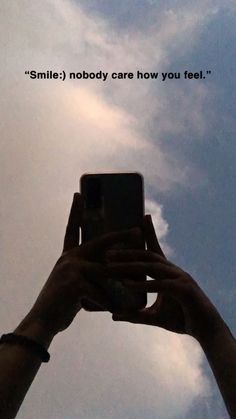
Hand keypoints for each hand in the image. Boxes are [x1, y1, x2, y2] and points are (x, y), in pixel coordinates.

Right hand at [27, 193, 140, 336]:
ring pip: (105, 271)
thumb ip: (90, 274)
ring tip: (138, 283)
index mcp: (69, 255)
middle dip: (120, 236)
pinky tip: (115, 311)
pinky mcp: (74, 283)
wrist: (44, 320)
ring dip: (122, 279)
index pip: (73, 229)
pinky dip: (109, 303)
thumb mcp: (76, 282)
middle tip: (137, 230)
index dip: (76, 212)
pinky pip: (99, 291)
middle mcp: (69, 258)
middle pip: (99, 242)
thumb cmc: (62, 302)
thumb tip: (112, 270)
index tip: (79, 195)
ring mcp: (71, 268)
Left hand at [108, 216, 221, 342]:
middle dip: (127, 253)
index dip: (148, 234)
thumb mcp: (154, 317)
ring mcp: (180, 278)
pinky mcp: (184, 290)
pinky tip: (127, 285)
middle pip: (147, 256)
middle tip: (107, 253)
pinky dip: (143, 284)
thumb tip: (114, 315)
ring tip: (111, 266)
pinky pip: (160, 284)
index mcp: (168, 273)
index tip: (140, 219)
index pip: (154, 251)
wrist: (206, 330)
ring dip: (130, 265)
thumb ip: (135, 315)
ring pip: (152, 267)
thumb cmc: (183, 319)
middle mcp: (173, 271)